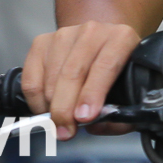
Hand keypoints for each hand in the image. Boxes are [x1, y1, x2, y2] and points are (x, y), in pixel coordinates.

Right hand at [21, 21, 141, 139]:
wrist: (100, 44)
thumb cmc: (116, 72)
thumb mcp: (130, 91)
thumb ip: (120, 115)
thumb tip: (95, 125)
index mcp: (121, 38)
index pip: (105, 65)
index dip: (92, 94)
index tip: (84, 117)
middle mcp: (92, 31)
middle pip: (72, 73)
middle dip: (66, 109)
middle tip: (66, 131)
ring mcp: (65, 35)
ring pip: (51, 80)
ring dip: (52, 108)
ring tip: (60, 121)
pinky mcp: (42, 42)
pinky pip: (31, 80)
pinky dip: (36, 102)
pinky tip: (47, 108)